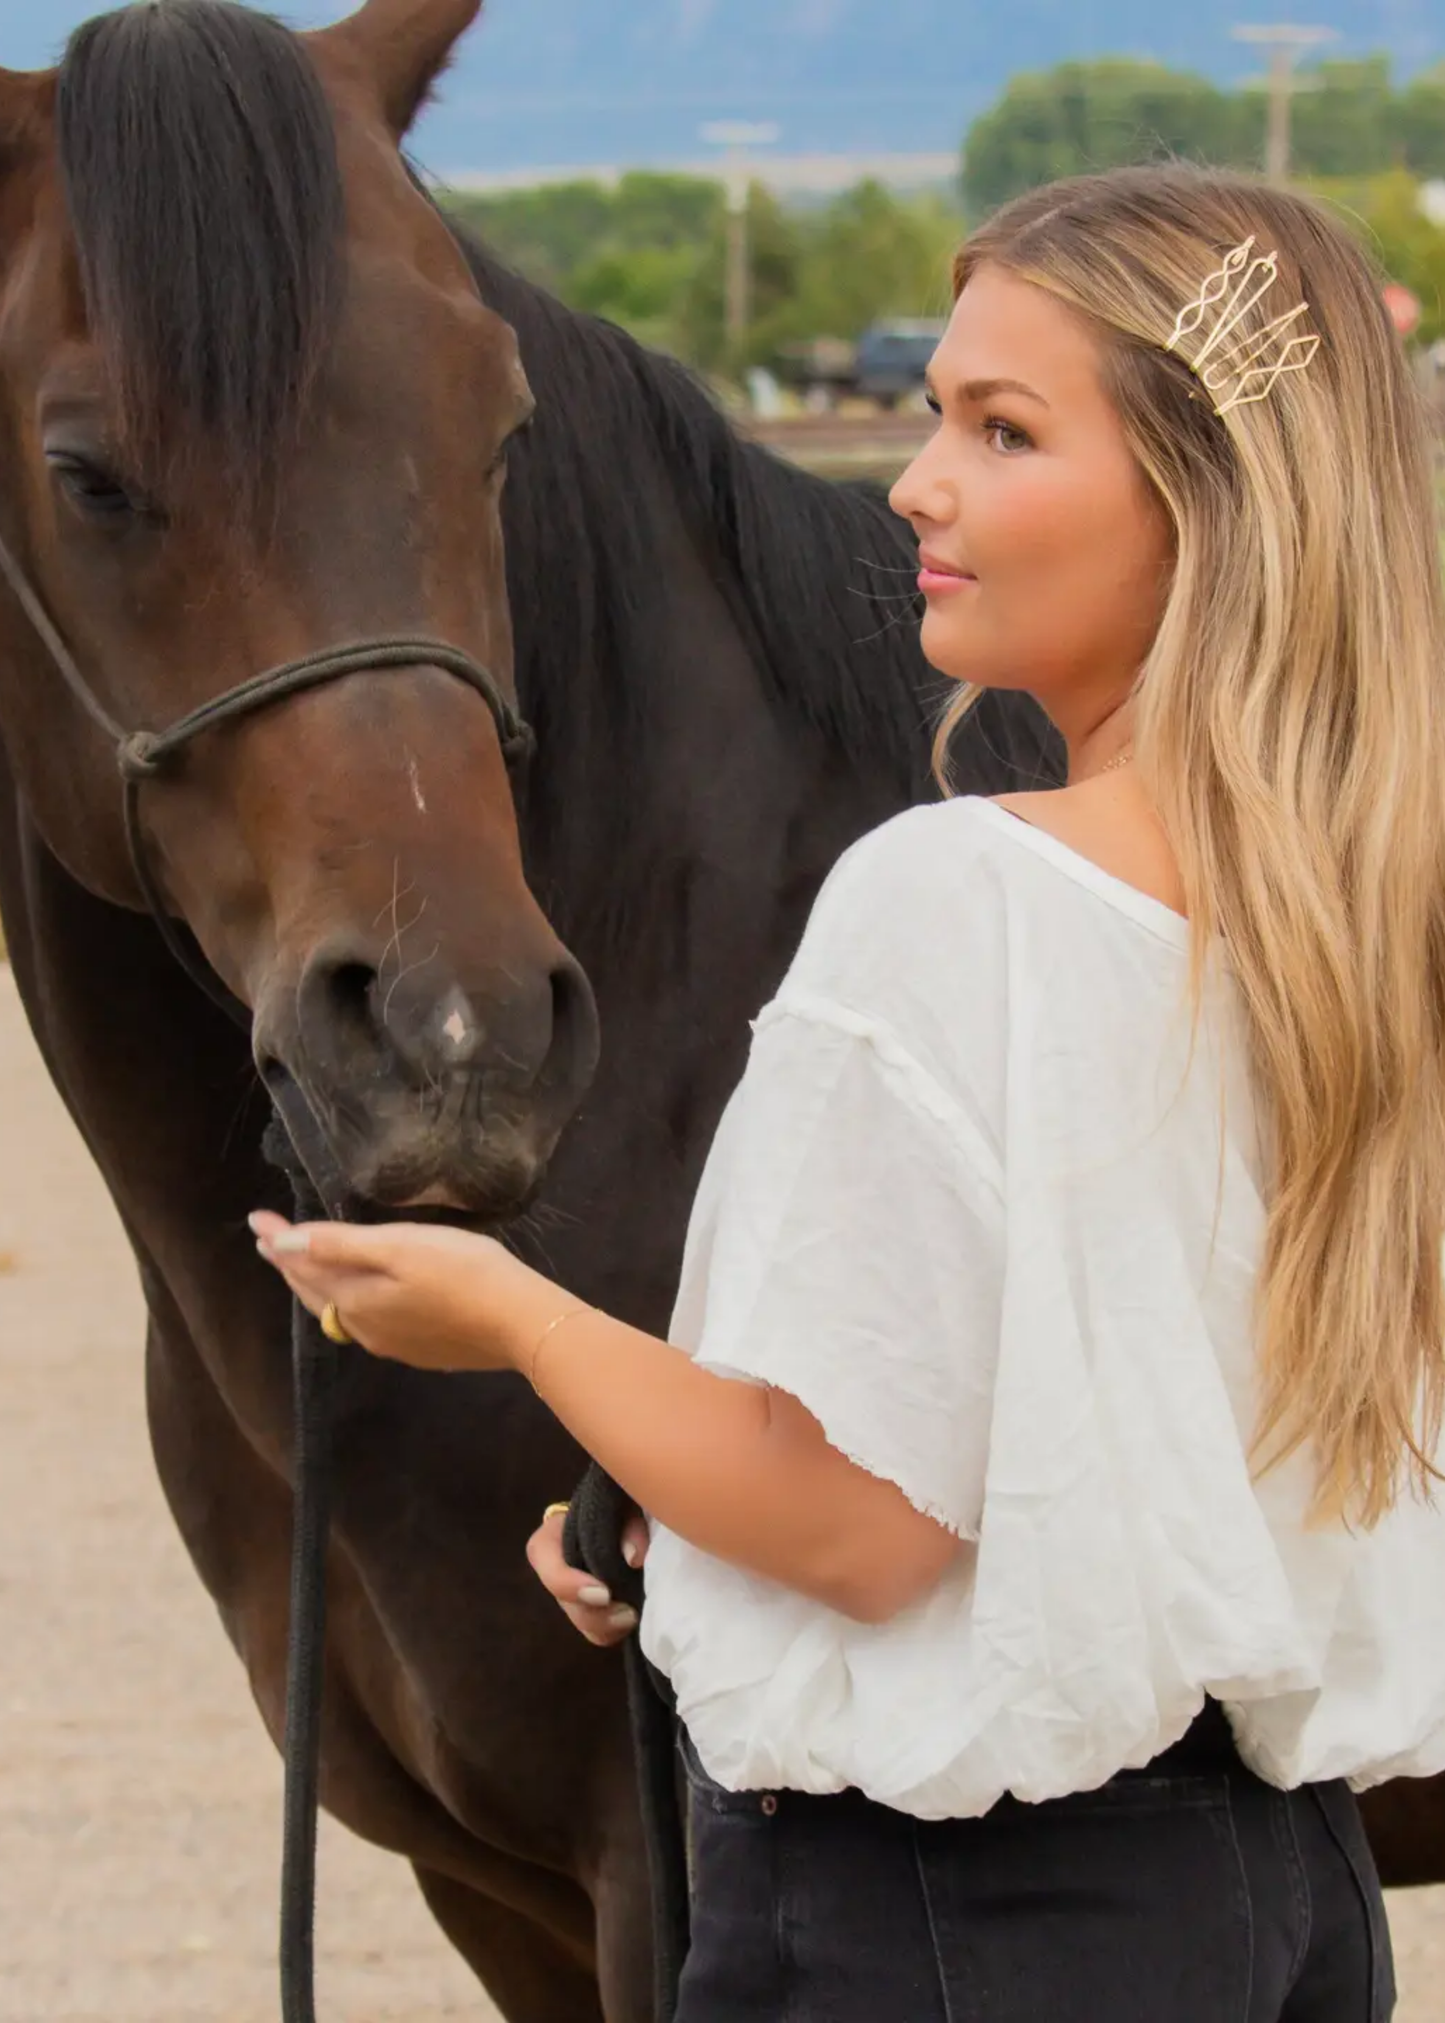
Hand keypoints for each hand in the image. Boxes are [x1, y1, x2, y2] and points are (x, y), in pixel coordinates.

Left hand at [248, 1211, 566, 1372]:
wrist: (519, 1322)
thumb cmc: (462, 1271)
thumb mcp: (399, 1246)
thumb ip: (338, 1244)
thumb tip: (278, 1243)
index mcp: (356, 1300)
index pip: (303, 1266)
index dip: (279, 1241)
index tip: (256, 1220)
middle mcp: (365, 1329)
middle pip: (316, 1294)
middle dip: (292, 1266)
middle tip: (271, 1243)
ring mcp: (394, 1344)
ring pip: (341, 1311)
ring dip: (319, 1286)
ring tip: (307, 1266)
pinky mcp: (421, 1350)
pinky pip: (369, 1323)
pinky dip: (351, 1302)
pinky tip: (363, 1296)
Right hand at [525, 1504, 650, 1647]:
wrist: (629, 1516)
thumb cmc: (623, 1505)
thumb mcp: (628, 1504)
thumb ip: (631, 1524)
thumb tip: (633, 1557)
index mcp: (556, 1532)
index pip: (542, 1555)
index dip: (565, 1581)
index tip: (603, 1594)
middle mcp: (558, 1565)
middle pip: (563, 1600)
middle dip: (594, 1614)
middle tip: (627, 1613)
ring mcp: (572, 1590)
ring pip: (578, 1620)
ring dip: (605, 1625)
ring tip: (632, 1616)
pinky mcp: (592, 1607)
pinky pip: (594, 1631)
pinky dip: (613, 1630)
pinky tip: (633, 1618)